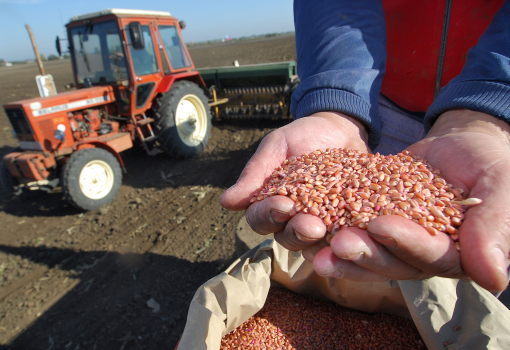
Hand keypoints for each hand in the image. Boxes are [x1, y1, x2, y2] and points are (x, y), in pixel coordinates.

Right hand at [219, 111, 368, 247]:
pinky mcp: (345, 224)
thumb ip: (255, 173)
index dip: (269, 215)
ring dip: (319, 241)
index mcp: (269, 203)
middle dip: (297, 232)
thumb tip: (225, 202)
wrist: (340, 128)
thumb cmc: (302, 135)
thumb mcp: (277, 146)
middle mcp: (291, 220)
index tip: (283, 204)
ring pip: (313, 245)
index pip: (260, 219)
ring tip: (330, 229)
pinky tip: (354, 230)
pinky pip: (343, 237)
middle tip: (312, 224)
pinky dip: (346, 237)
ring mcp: (319, 224)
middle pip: (286, 238)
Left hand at [313, 109, 509, 291]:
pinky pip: (351, 225)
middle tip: (338, 243)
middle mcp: (421, 254)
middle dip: (364, 253)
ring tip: (315, 244)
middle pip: (391, 262)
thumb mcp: (499, 185)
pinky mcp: (374, 220)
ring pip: (367, 251)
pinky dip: (332, 224)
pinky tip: (309, 221)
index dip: (406, 243)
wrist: (463, 144)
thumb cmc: (490, 162)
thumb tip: (495, 279)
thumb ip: (494, 228)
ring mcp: (395, 240)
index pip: (430, 256)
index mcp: (456, 254)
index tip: (382, 224)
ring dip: (341, 250)